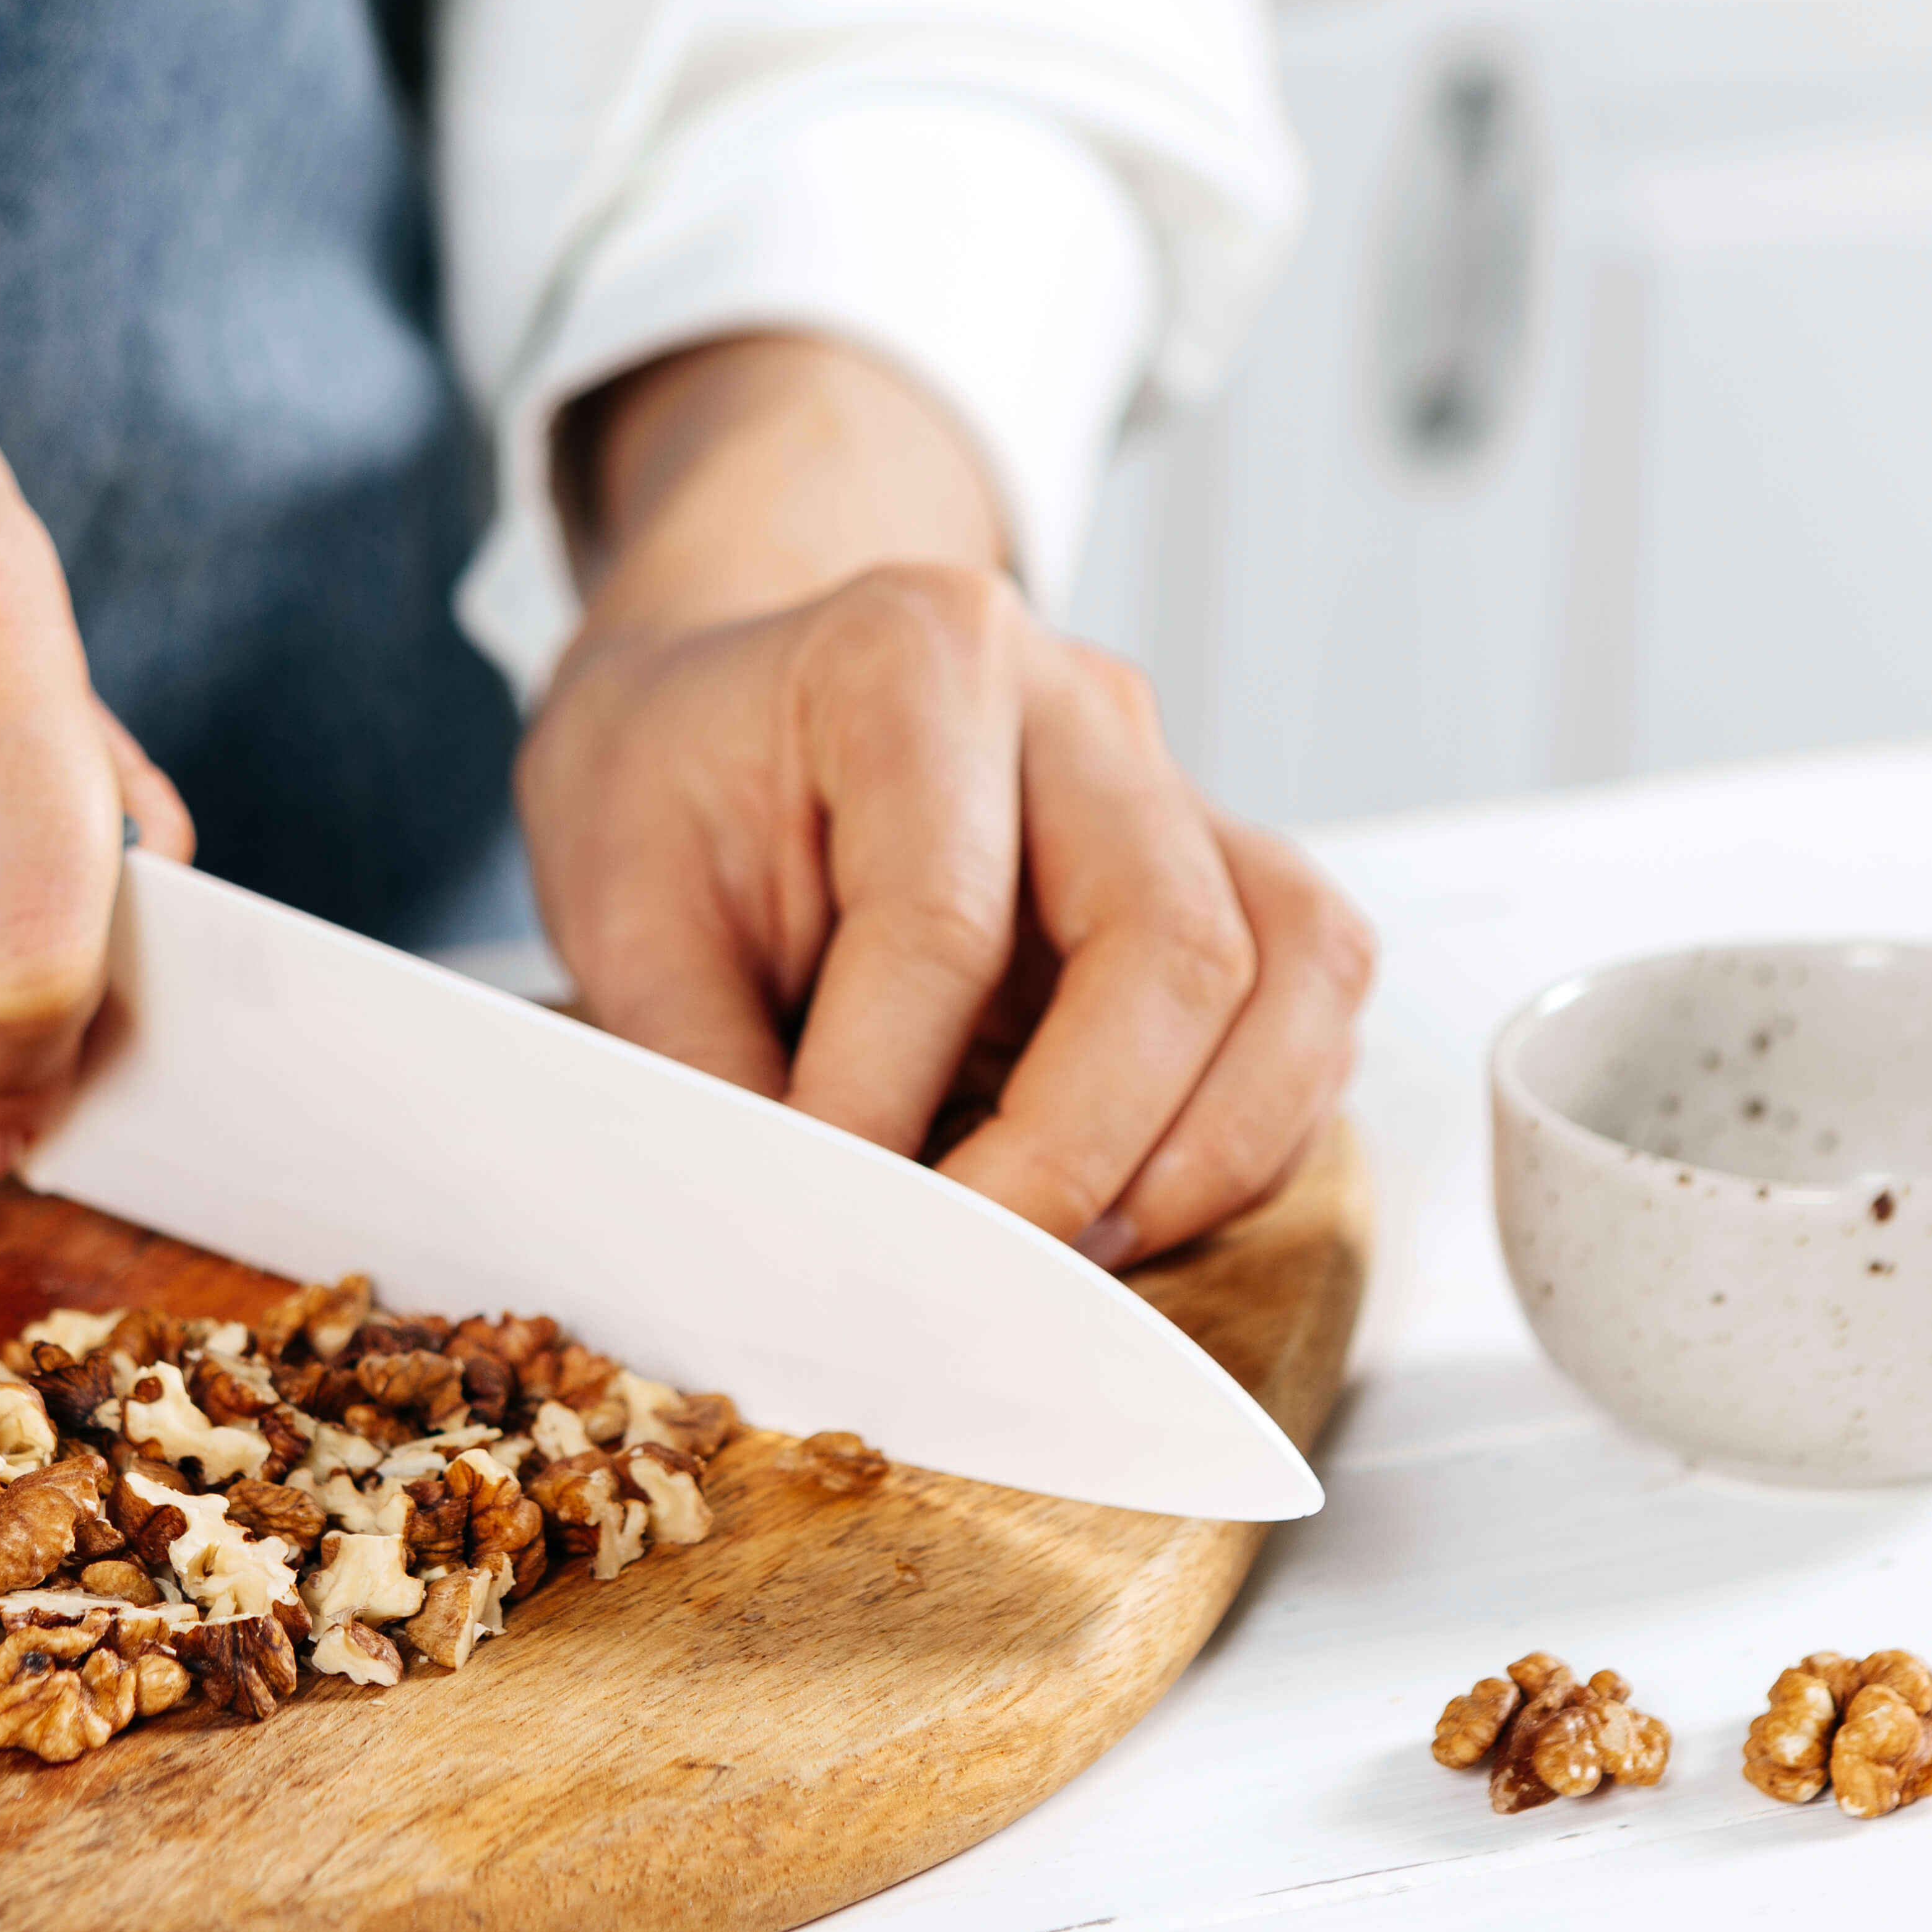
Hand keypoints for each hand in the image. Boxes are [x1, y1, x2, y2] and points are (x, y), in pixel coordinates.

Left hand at [517, 335, 1369, 1265]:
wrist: (739, 698)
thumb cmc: (680, 775)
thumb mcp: (622, 889)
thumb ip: (695, 1051)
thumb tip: (782, 1226)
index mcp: (914, 657)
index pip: (942, 917)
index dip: (881, 1099)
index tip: (821, 1221)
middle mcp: (1082, 707)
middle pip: (1168, 946)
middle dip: (1075, 1152)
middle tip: (969, 1274)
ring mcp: (1176, 787)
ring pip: (1293, 975)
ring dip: (1201, 1156)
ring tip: (1072, 1259)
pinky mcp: (1225, 875)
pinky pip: (1309, 1011)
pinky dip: (1247, 1137)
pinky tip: (1133, 1211)